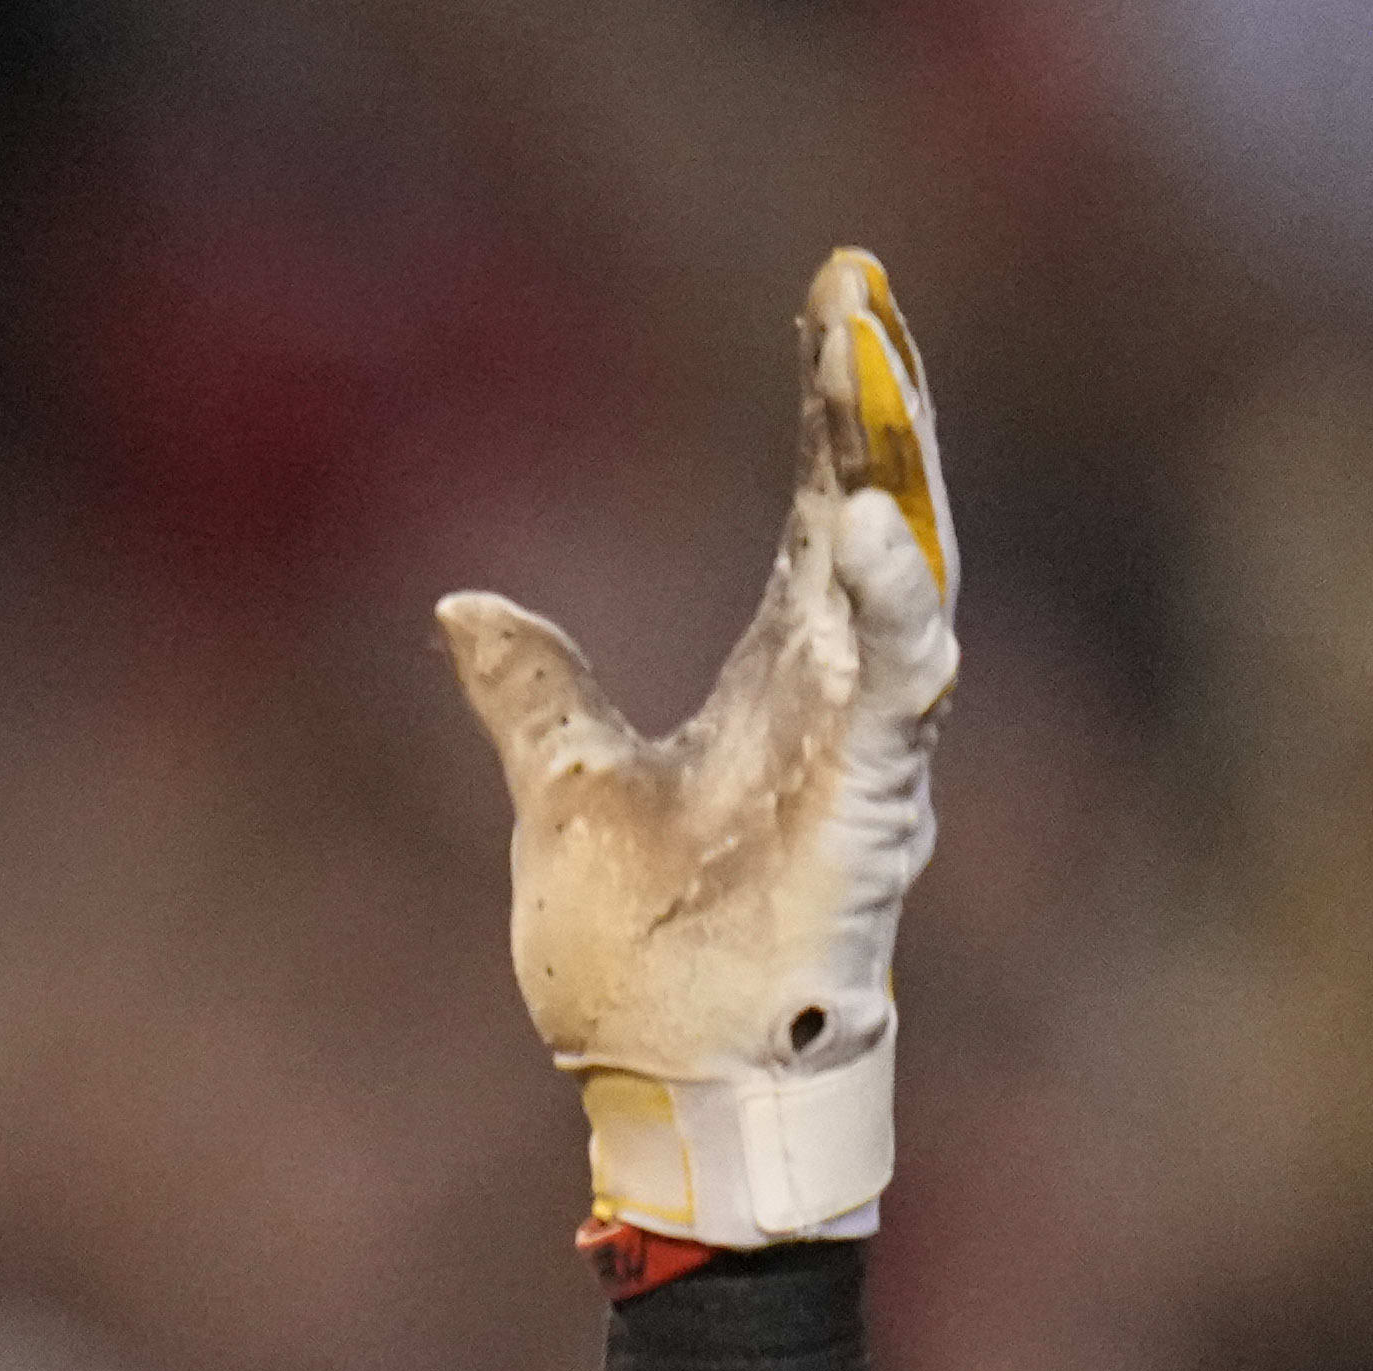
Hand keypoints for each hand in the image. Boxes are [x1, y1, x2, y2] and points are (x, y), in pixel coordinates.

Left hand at [435, 250, 954, 1245]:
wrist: (663, 1083)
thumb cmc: (641, 958)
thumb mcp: (560, 791)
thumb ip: (532, 696)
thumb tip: (464, 607)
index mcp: (779, 678)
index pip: (818, 507)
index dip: (827, 406)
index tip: (834, 296)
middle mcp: (840, 696)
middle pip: (876, 510)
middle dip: (872, 399)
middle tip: (858, 285)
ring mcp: (869, 748)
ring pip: (907, 576)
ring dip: (892, 468)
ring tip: (869, 359)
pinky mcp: (873, 808)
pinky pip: (900, 688)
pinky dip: (890, 606)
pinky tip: (870, 526)